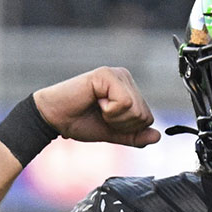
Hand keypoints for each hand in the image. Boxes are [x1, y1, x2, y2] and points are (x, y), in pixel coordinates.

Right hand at [32, 67, 160, 146]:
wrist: (54, 119)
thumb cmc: (80, 122)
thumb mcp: (114, 133)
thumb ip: (135, 136)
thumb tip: (157, 136)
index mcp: (129, 90)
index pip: (147, 118)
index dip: (128, 128)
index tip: (107, 120)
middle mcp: (125, 78)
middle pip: (144, 115)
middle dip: (122, 124)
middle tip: (101, 115)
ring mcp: (117, 74)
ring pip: (136, 109)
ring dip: (115, 117)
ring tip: (97, 108)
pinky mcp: (107, 75)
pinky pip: (125, 103)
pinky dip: (110, 111)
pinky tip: (95, 101)